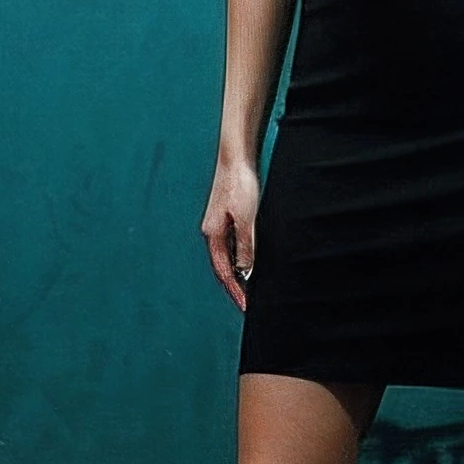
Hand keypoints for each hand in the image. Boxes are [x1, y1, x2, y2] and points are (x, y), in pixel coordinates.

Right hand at [202, 157, 260, 312]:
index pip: (224, 272)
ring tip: (250, 288)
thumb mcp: (246, 219)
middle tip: (247, 304)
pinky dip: (241, 257)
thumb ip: (246, 246)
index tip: (246, 308)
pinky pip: (233, 244)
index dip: (235, 291)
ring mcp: (219, 223)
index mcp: (213, 235)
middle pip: (223, 267)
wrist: (236, 155)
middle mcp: (213, 232)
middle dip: (235, 286)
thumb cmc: (239, 184)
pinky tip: (251, 260)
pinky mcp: (227, 215)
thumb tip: (246, 272)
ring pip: (228, 255)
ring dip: (238, 273)